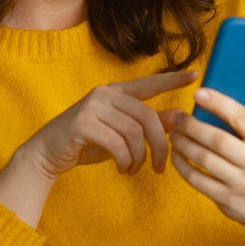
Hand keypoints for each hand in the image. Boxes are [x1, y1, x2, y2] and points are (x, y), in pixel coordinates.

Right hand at [21, 68, 195, 179]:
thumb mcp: (121, 133)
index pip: (149, 83)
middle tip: (160, 167)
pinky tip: (122, 169)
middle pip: (147, 117)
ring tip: (133, 169)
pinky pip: (117, 145)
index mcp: (116, 92)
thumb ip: (147, 124)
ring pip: (134, 133)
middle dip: (159, 145)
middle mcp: (106, 94)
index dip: (172, 80)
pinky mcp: (83, 124)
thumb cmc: (87, 142)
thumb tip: (179, 118)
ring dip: (139, 158)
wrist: (48, 152)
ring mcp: (93, 106)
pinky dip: (125, 161)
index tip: (195, 75)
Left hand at [160, 80, 244, 240]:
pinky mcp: (225, 198)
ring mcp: (240, 183)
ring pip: (203, 159)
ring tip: (174, 132)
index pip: (240, 117)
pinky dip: (181, 164)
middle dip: (192, 125)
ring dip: (183, 143)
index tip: (198, 93)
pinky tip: (176, 153)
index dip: (218, 103)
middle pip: (217, 139)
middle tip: (177, 116)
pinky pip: (196, 179)